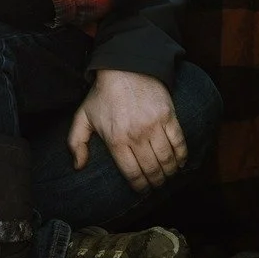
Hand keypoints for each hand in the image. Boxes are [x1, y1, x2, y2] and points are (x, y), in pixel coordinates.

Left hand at [68, 68, 188, 192]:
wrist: (125, 68)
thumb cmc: (103, 95)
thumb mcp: (83, 117)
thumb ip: (76, 143)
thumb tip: (78, 166)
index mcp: (116, 139)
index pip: (131, 172)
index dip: (138, 185)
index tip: (141, 189)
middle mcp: (136, 135)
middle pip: (151, 169)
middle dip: (155, 181)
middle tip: (156, 184)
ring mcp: (154, 126)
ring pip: (167, 159)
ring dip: (169, 172)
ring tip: (167, 176)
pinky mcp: (169, 117)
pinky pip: (179, 142)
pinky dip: (182, 156)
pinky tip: (179, 163)